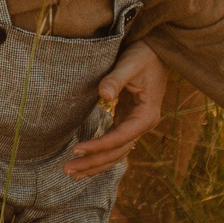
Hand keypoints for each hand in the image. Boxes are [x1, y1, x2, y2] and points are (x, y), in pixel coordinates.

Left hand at [63, 40, 167, 177]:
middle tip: (67, 170)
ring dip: (95, 164)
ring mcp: (135, 125)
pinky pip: (113, 143)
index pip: (121, 138)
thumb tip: (103, 95)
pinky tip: (83, 161)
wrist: (156, 49)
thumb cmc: (144, 55)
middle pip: (117, 152)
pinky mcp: (127, 120)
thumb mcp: (130, 64)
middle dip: (93, 162)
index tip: (77, 149)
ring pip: (116, 152)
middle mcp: (143, 124)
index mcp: (146, 115)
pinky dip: (99, 153)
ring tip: (71, 173)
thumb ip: (115, 79)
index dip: (99, 145)